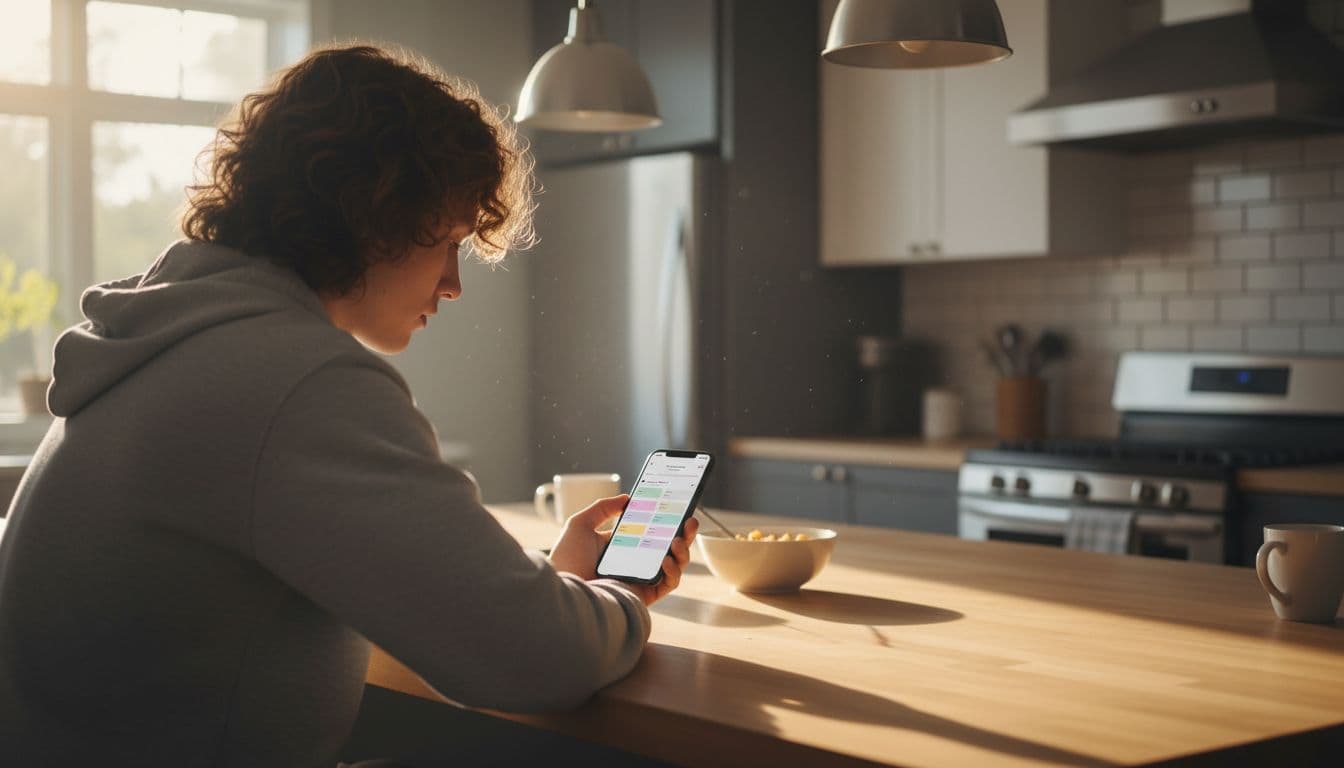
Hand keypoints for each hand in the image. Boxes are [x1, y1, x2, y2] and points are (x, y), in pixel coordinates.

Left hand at [547, 494, 699, 606]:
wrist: (567, 592)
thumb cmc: (567, 560)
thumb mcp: (580, 524)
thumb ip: (602, 507)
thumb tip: (627, 499)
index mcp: (620, 545)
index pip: (648, 531)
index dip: (664, 520)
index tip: (674, 506)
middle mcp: (633, 561)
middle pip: (667, 546)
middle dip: (683, 533)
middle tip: (690, 519)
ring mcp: (641, 578)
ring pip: (674, 564)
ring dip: (683, 551)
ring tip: (679, 539)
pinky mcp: (645, 594)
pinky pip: (668, 583)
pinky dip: (673, 571)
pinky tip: (667, 560)